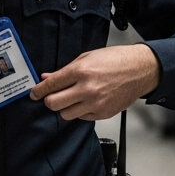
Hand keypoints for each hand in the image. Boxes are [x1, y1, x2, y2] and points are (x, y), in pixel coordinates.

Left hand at [30, 44, 160, 120]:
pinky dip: (80, 111)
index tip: (34, 93)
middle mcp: (86, 89)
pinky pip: (82, 118)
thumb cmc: (116, 60)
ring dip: (65, 107)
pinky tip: (87, 101)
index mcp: (81, 71)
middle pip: (54, 104)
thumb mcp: (87, 57)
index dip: (38, 90)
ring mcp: (95, 104)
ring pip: (66, 114)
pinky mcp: (103, 114)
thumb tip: (47, 77)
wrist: (140, 70)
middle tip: (51, 96)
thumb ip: (65, 70)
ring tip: (72, 98)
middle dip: (49, 100)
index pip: (50, 85)